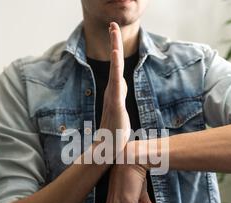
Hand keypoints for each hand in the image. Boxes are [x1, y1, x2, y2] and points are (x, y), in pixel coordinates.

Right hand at [98, 22, 130, 157]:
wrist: (109, 149)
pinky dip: (116, 67)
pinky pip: (116, 82)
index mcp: (115, 92)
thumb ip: (119, 102)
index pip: (117, 68)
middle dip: (114, 42)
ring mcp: (113, 95)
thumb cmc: (115, 133)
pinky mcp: (115, 102)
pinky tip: (116, 55)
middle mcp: (113, 91)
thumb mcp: (121, 114)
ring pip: (115, 68)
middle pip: (115, 62)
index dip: (116, 51)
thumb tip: (120, 93)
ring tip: (114, 32)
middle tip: (113, 24)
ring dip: (115, 49)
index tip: (115, 35)